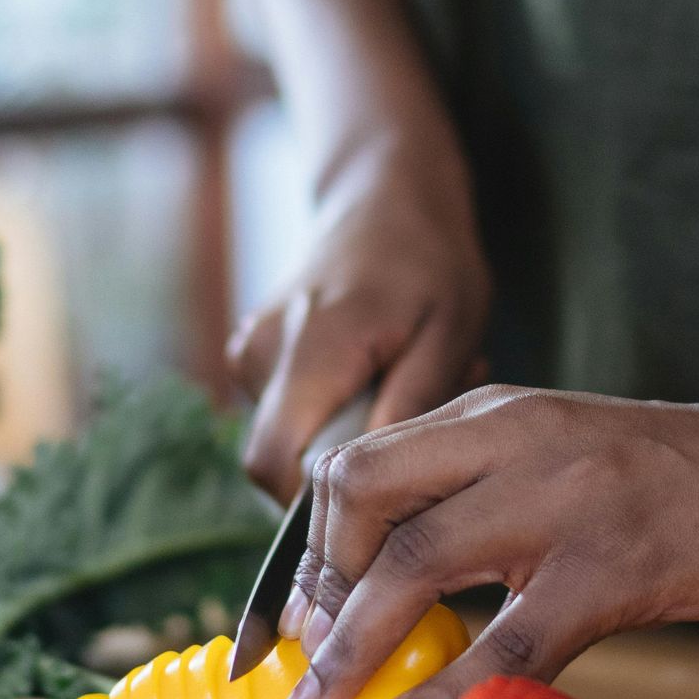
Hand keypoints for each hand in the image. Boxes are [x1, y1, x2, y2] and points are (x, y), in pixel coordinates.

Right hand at [228, 140, 493, 499]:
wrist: (383, 194)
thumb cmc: (428, 260)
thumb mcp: (449, 331)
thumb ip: (408, 406)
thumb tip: (374, 484)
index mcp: (311, 347)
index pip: (276, 467)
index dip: (320, 504)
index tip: (386, 493)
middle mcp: (261, 352)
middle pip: (277, 463)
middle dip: (344, 468)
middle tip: (412, 422)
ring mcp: (248, 351)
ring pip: (287, 440)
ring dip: (346, 434)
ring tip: (402, 383)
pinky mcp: (250, 355)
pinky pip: (287, 414)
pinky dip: (333, 410)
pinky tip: (377, 373)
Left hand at [278, 380, 698, 698]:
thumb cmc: (675, 477)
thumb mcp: (560, 455)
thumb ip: (484, 492)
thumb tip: (396, 583)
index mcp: (493, 414)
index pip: (355, 464)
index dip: (311, 546)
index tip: (305, 616)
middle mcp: (513, 439)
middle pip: (359, 498)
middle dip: (316, 591)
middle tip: (311, 667)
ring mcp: (563, 500)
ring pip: (415, 563)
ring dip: (352, 647)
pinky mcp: (616, 566)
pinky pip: (510, 640)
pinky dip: (447, 694)